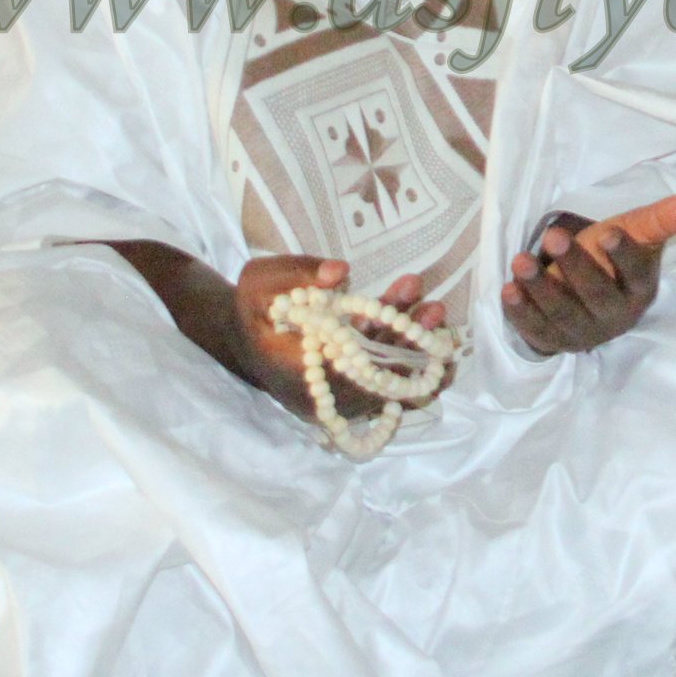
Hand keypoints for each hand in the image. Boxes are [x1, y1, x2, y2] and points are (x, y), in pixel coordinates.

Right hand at [226, 256, 451, 421]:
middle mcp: (318, 396)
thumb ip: (297, 273)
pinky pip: (379, 385)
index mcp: (295, 368)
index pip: (349, 360)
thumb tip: (340, 272)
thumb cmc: (252, 307)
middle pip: (374, 374)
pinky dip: (402, 360)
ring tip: (434, 310)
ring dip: (411, 347)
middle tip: (434, 307)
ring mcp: (333, 404)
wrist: (241, 340)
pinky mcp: (342, 400)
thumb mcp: (260, 279)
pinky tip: (424, 334)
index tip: (404, 299)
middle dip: (408, 339)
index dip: (383, 333)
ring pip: (382, 381)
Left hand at [502, 193, 675, 356]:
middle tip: (554, 236)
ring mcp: (582, 332)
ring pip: (563, 313)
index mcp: (639, 290)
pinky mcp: (553, 340)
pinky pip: (536, 330)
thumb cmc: (607, 257)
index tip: (609, 232)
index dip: (623, 255)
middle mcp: (615, 317)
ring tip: (520, 260)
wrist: (580, 291)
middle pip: (596, 295)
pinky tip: (508, 290)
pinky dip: (521, 312)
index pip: (636, 274)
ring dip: (541, 287)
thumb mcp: (631, 233)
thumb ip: (659, 219)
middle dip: (575, 266)